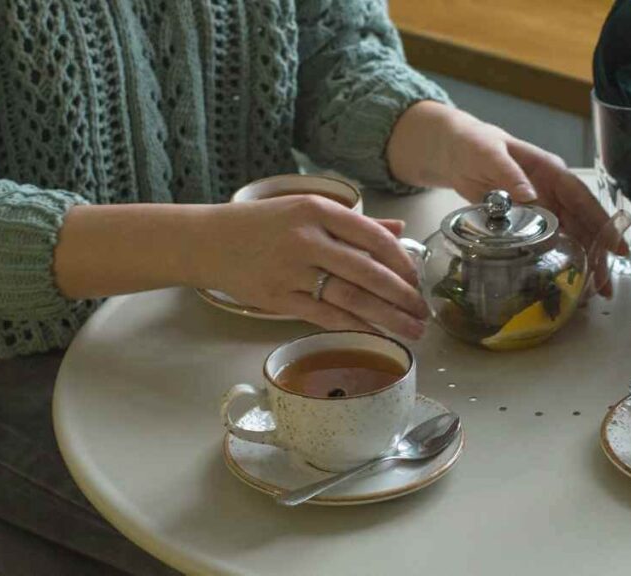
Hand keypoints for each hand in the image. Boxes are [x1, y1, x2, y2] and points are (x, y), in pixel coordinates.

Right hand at [195, 195, 428, 337]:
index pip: (374, 238)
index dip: (403, 262)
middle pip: (368, 272)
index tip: (418, 280)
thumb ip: (355, 223)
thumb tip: (399, 230)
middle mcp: (307, 238)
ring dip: (387, 318)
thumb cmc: (264, 225)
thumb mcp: (307, 210)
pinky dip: (355, 328)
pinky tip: (377, 337)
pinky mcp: (277, 298)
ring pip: (351, 298)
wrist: (208, 240)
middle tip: (423, 312)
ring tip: (411, 330)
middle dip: (403, 296)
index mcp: (318, 210)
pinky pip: (325, 316)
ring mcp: (291, 270)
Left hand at [442, 114, 619, 295]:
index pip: (581, 198)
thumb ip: (509, 173)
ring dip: (582, 262)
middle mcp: (552, 191)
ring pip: (570, 236)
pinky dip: (557, 261)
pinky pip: (547, 242)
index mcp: (550, 172)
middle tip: (606, 285)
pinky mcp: (527, 222)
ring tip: (594, 292)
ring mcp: (541, 208)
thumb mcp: (488, 153)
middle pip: (582, 224)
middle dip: (597, 253)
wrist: (454, 152)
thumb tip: (531, 196)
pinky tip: (564, 280)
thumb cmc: (474, 144)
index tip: (617, 247)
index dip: (601, 223)